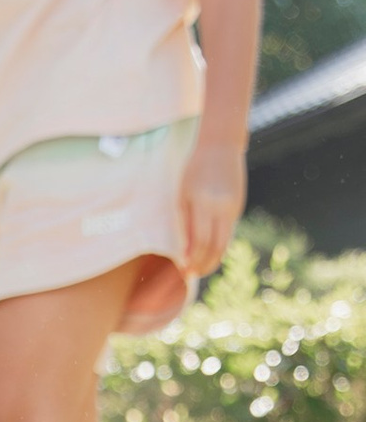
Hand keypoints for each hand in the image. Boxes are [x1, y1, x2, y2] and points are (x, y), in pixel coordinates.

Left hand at [179, 138, 244, 280]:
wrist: (220, 147)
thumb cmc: (194, 170)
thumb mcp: (183, 195)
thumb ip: (185, 224)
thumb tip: (185, 253)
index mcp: (204, 203)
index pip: (201, 242)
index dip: (193, 260)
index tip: (184, 270)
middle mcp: (222, 208)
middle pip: (216, 246)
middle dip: (205, 264)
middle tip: (193, 275)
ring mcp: (233, 207)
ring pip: (226, 242)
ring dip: (214, 258)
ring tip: (201, 267)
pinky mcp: (238, 206)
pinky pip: (228, 231)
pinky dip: (219, 245)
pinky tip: (209, 251)